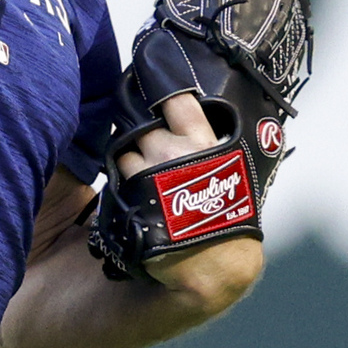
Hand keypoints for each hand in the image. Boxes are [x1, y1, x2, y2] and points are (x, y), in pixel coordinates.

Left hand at [110, 93, 267, 303]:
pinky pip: (117, 179)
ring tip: (146, 182)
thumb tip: (193, 132)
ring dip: (130, 162)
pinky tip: (136, 197)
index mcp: (202, 142)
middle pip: (143, 127)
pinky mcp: (131, 196)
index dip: (161, 90)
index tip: (151, 81)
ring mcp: (148, 173)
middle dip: (143, 137)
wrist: (213, 266)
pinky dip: (121, 185)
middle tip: (154, 157)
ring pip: (125, 152)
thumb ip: (208, 150)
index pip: (176, 98)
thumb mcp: (230, 176)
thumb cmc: (227, 225)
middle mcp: (172, 151)